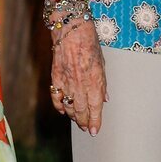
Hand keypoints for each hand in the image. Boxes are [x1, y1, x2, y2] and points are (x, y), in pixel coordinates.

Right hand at [50, 19, 106, 134]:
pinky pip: (56, 97)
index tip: (95, 131)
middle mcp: (80, 85)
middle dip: (84, 122)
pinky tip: (63, 110)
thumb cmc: (90, 44)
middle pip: (81, 111)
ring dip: (73, 117)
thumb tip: (104, 99)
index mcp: (95, 81)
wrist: (71, 30)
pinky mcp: (55, 77)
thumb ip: (102, 84)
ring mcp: (66, 82)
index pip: (95, 108)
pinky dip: (59, 106)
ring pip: (69, 107)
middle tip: (87, 129)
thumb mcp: (102, 64)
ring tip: (78, 121)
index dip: (95, 122)